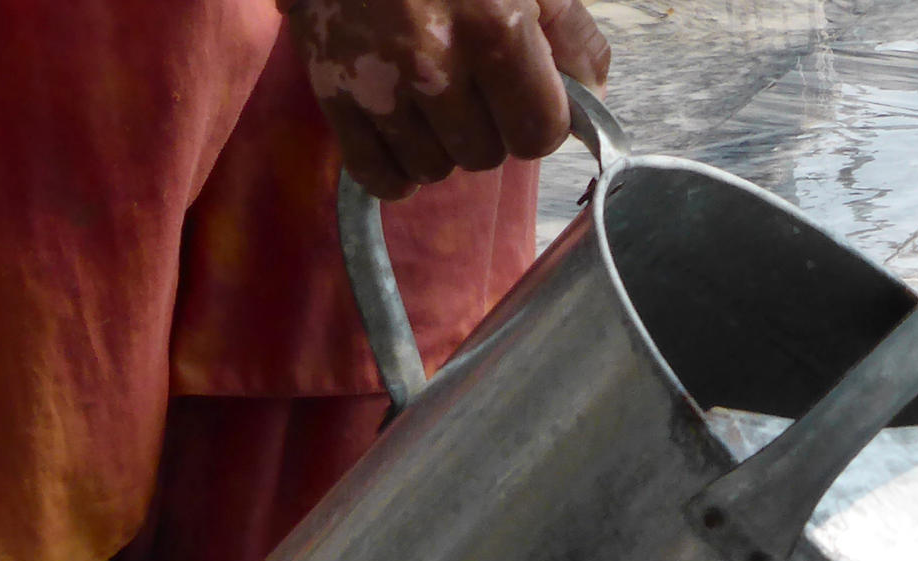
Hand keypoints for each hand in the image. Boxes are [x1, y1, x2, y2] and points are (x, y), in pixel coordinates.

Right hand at [283, 0, 610, 199]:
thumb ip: (571, 37)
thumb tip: (588, 104)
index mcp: (493, 28)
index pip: (539, 134)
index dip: (539, 119)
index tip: (525, 97)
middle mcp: (434, 63)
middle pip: (484, 155)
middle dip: (486, 128)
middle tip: (468, 82)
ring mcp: (376, 82)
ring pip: (432, 168)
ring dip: (439, 144)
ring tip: (427, 94)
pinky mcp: (330, 89)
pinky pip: (377, 174)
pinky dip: (394, 169)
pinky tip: (402, 136)